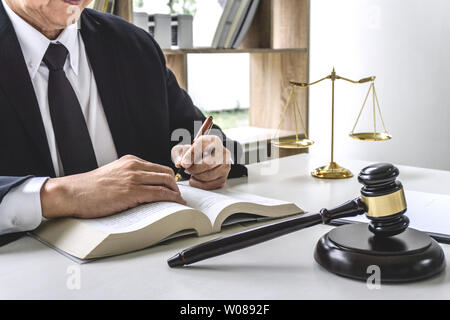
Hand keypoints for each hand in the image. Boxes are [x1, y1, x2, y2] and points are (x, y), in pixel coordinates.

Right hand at [40, 155, 185, 218]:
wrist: (72, 193)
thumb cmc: (88, 189)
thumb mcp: (112, 175)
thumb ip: (127, 177)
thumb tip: (141, 189)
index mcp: (129, 161)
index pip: (157, 167)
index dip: (169, 178)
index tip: (173, 188)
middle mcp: (134, 166)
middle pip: (166, 173)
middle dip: (175, 185)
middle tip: (177, 196)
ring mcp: (134, 178)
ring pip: (166, 181)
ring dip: (176, 193)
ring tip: (179, 203)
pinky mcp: (132, 191)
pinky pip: (160, 193)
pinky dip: (172, 199)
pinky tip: (175, 204)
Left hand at [172, 135, 231, 189]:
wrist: (206, 159)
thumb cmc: (194, 153)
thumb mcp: (185, 149)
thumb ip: (180, 154)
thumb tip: (180, 163)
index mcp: (213, 141)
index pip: (202, 146)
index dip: (191, 156)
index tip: (183, 164)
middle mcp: (223, 152)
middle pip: (207, 164)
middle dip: (193, 169)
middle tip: (187, 169)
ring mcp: (225, 166)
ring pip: (207, 176)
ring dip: (195, 176)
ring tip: (192, 172)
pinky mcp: (223, 178)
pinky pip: (209, 185)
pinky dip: (199, 184)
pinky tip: (196, 178)